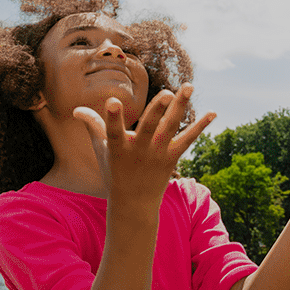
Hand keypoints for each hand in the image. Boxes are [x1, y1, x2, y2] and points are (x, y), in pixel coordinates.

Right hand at [75, 84, 214, 206]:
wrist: (134, 203)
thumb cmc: (114, 172)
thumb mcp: (101, 151)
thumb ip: (93, 127)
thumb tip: (77, 109)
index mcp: (118, 149)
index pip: (113, 132)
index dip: (112, 117)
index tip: (112, 101)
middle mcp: (140, 151)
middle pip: (150, 128)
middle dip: (158, 110)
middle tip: (167, 92)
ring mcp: (158, 154)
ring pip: (171, 127)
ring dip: (180, 107)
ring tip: (188, 86)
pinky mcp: (173, 157)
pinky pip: (188, 139)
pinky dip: (201, 126)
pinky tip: (213, 112)